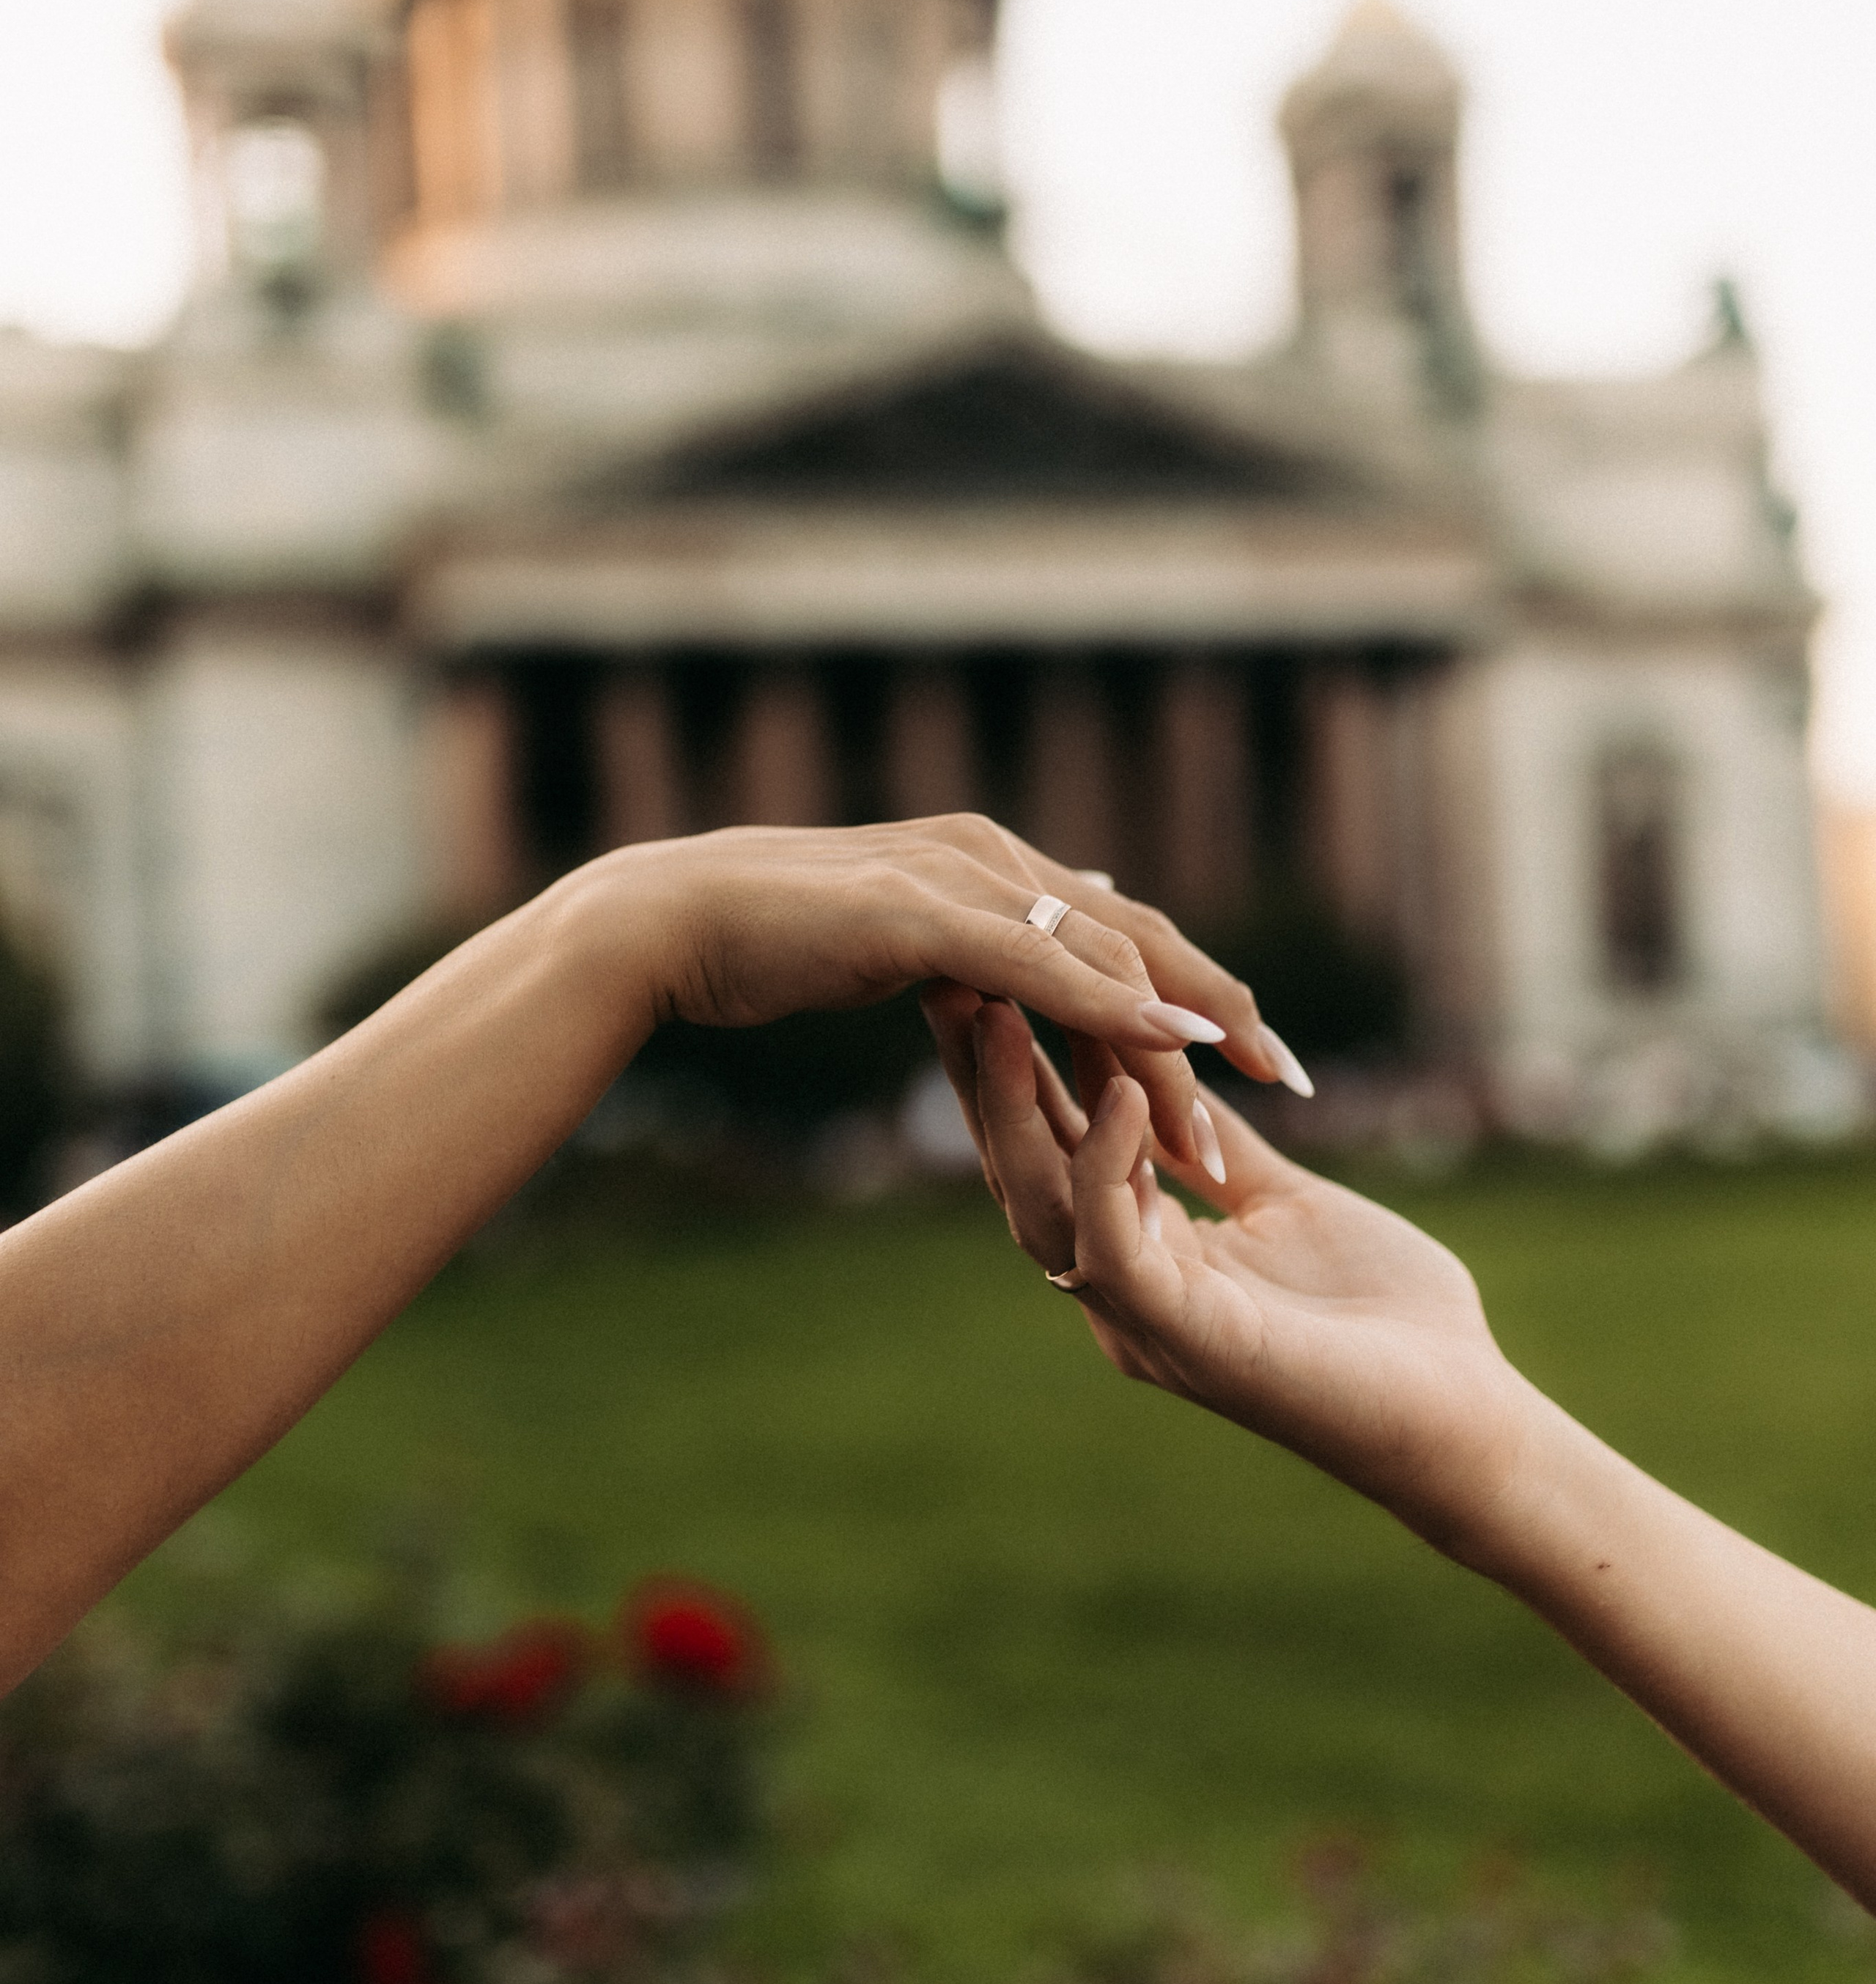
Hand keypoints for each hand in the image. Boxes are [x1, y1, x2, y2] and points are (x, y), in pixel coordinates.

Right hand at [607, 815, 1301, 1173]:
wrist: (672, 922)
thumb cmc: (767, 944)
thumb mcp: (891, 951)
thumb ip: (964, 958)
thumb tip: (1016, 980)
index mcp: (992, 868)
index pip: (1124, 931)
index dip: (1197, 990)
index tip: (1255, 1056)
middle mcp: (994, 859)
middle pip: (1144, 939)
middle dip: (1223, 1013)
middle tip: (1293, 1080)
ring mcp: (962, 880)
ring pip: (1105, 961)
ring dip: (1174, 1045)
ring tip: (1224, 1124)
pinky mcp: (924, 916)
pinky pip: (1040, 965)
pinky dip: (1111, 1005)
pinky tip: (1166, 1048)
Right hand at [923, 988, 1530, 1539]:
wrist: (1465, 1416)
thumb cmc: (1390, 1317)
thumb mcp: (1289, 1203)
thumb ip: (1221, 1148)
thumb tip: (1171, 1077)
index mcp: (1146, 1262)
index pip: (1053, 1157)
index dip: (1016, 1074)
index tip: (990, 982)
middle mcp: (1125, 1295)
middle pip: (1020, 1179)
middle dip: (982, 1081)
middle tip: (947, 982)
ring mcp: (1146, 1323)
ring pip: (1043, 1210)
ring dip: (1014, 1110)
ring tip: (997, 1015)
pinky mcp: (1187, 1340)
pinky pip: (1118, 1246)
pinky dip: (1109, 1165)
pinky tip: (1120, 1089)